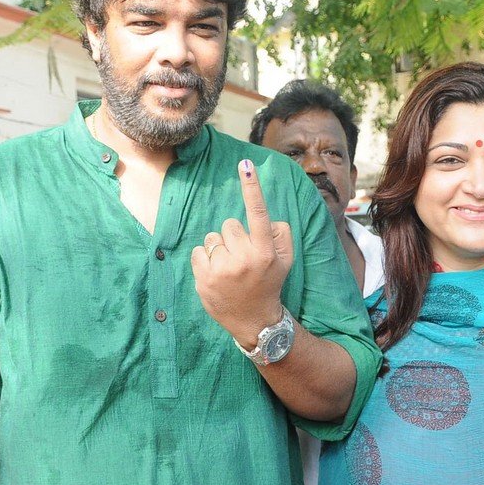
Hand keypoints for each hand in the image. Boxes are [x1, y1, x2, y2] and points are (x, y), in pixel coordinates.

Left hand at [191, 159, 293, 347]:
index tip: (246, 163)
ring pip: (212, 237)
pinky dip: (204, 259)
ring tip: (229, 267)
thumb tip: (267, 216)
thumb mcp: (286, 260)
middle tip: (242, 257)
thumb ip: (281, 234)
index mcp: (265, 251)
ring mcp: (222, 270)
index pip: (258, 212)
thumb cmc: (269, 283)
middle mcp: (244, 258)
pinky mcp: (203, 279)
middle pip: (229, 224)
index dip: (252, 187)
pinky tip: (216, 274)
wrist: (253, 320)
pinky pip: (198, 251)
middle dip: (234, 236)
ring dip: (218, 247)